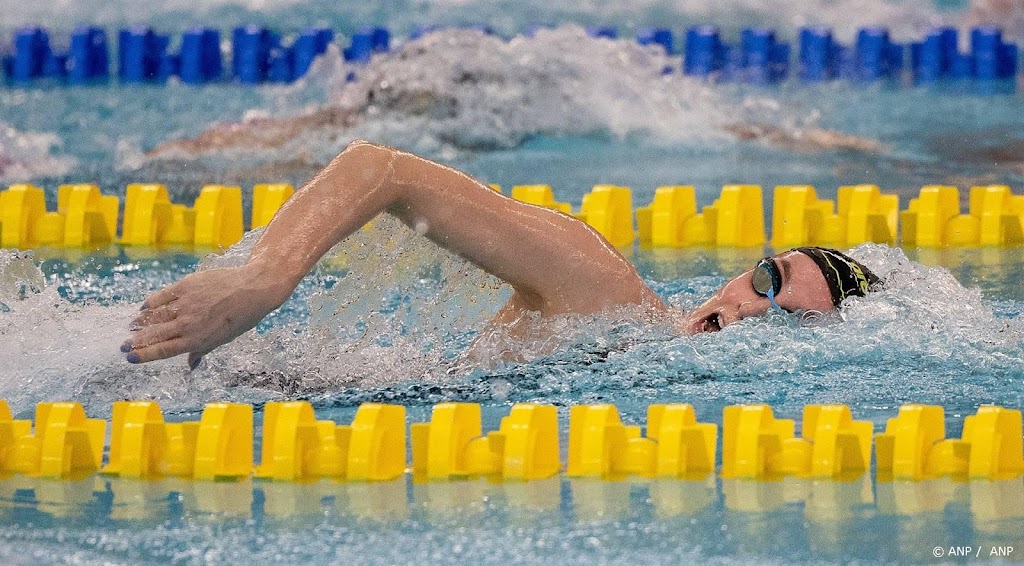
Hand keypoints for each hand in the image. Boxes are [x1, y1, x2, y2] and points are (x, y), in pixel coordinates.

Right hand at [122, 263, 291, 367]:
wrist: (252, 289)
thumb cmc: (241, 317)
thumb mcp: (223, 339)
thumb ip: (202, 351)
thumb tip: (191, 366)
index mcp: (196, 340)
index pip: (163, 350)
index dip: (144, 354)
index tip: (130, 357)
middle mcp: (188, 324)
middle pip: (155, 335)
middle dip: (137, 341)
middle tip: (124, 344)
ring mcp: (186, 304)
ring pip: (155, 316)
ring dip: (141, 322)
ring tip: (132, 326)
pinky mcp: (186, 286)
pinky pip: (162, 296)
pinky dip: (151, 302)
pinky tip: (144, 307)